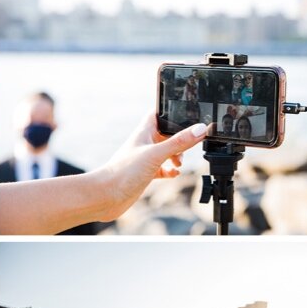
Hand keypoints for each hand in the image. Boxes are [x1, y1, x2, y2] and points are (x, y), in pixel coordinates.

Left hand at [94, 114, 210, 221]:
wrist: (106, 196)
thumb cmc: (123, 172)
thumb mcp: (156, 154)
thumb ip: (178, 142)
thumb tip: (200, 129)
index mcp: (144, 132)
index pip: (160, 114)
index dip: (172, 111)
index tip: (189, 113)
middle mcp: (144, 144)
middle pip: (167, 134)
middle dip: (180, 138)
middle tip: (188, 145)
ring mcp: (144, 159)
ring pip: (165, 152)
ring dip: (176, 155)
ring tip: (178, 163)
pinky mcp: (144, 174)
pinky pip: (162, 169)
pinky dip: (170, 170)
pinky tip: (174, 174)